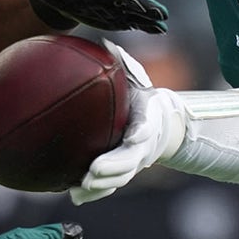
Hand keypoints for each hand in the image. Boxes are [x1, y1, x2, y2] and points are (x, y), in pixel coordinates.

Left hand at [69, 59, 185, 204]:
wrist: (163, 124)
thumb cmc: (141, 97)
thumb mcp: (137, 78)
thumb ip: (123, 63)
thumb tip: (105, 42)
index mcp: (148, 120)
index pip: (146, 128)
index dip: (141, 134)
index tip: (133, 138)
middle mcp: (143, 146)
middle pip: (131, 161)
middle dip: (113, 167)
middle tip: (93, 172)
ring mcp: (135, 162)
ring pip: (121, 177)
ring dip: (102, 186)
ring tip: (81, 187)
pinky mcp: (124, 172)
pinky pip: (110, 186)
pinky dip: (95, 194)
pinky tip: (75, 197)